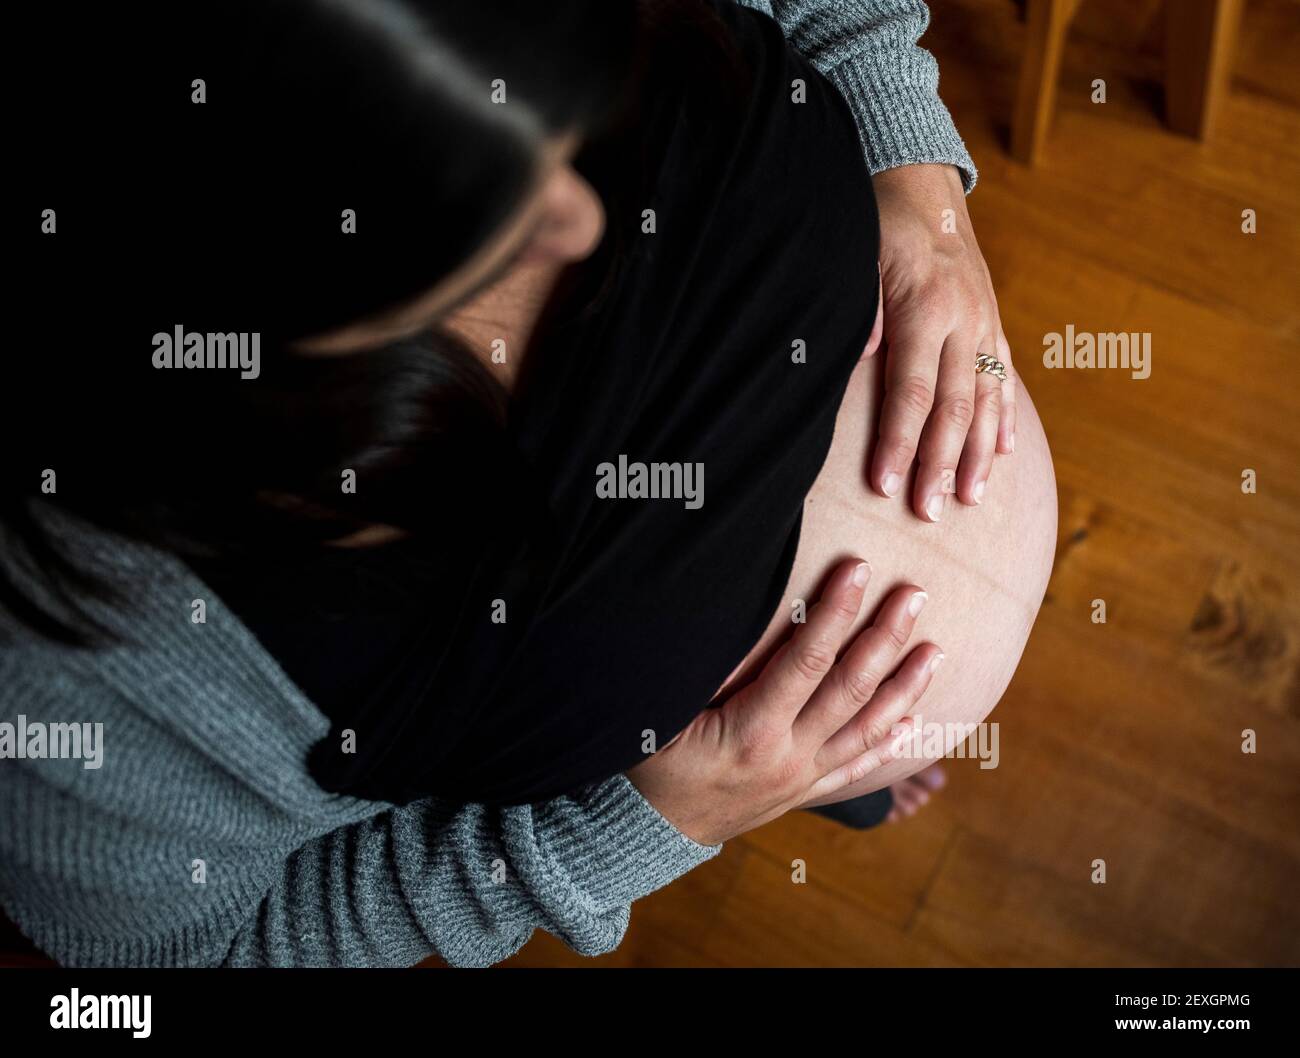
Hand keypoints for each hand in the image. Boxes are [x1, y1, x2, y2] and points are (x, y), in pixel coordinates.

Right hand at [627, 558, 942, 845]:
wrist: (647, 833)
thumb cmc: (647, 762)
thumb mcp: (659, 713)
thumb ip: (699, 668)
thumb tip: (726, 613)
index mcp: (752, 731)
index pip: (806, 660)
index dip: (835, 612)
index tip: (857, 570)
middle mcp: (787, 757)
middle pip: (850, 690)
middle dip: (886, 638)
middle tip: (915, 595)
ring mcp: (799, 777)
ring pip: (865, 730)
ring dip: (904, 688)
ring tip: (936, 651)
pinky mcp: (800, 791)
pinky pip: (853, 768)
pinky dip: (886, 745)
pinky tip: (914, 724)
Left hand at [867, 163, 1015, 521]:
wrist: (923, 185)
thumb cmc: (879, 224)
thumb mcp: (859, 255)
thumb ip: (862, 309)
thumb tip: (860, 358)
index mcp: (925, 308)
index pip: (911, 392)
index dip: (898, 442)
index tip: (885, 485)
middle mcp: (964, 321)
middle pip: (953, 407)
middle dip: (940, 465)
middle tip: (928, 513)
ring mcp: (985, 324)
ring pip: (985, 399)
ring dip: (979, 454)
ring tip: (971, 499)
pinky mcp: (993, 324)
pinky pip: (1003, 377)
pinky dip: (1004, 418)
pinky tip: (1006, 453)